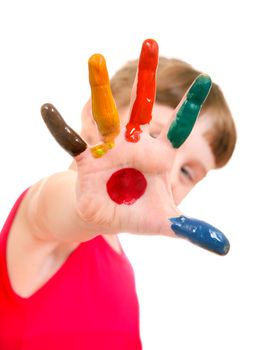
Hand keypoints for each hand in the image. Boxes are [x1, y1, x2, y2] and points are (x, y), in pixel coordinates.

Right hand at [41, 39, 229, 254]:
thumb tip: (222, 245)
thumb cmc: (137, 214)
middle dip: (146, 80)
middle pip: (142, 110)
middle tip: (151, 42)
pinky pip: (70, 140)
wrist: (107, 217)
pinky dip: (58, 126)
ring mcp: (109, 150)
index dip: (189, 106)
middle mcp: (134, 146)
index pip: (177, 129)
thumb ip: (190, 229)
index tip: (206, 80)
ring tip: (94, 59)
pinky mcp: (86, 160)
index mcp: (157, 157)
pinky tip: (47, 109)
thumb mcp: (166, 223)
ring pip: (105, 116)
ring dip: (100, 89)